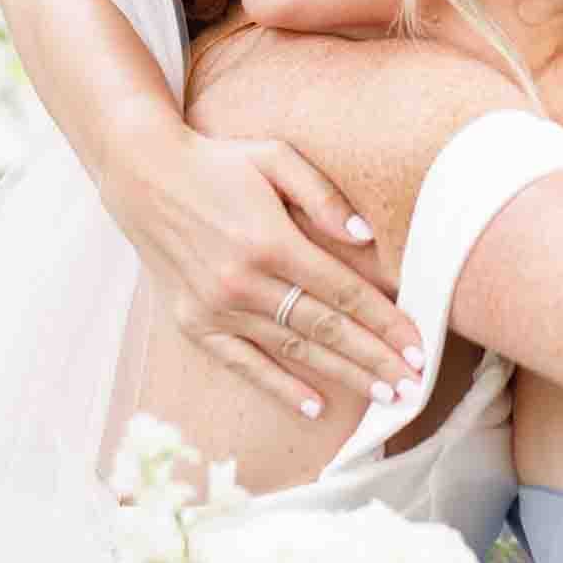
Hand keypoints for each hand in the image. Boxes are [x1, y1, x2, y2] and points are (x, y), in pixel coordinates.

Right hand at [100, 122, 423, 418]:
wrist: (143, 176)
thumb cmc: (218, 163)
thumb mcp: (274, 156)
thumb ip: (322, 194)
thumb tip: (365, 236)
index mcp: (270, 241)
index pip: (343, 292)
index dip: (385, 321)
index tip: (419, 344)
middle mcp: (244, 281)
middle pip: (326, 329)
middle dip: (376, 359)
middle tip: (414, 384)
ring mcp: (217, 307)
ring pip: (295, 351)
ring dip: (343, 376)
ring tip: (384, 396)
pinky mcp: (195, 323)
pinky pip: (245, 364)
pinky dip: (281, 387)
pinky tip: (316, 406)